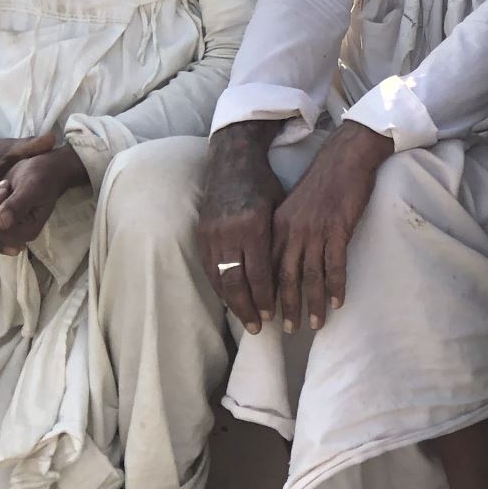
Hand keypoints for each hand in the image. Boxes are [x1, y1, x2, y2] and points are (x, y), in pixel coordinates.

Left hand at [0, 146, 87, 253]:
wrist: (43, 171)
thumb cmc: (42, 178)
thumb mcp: (32, 188)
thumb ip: (18, 205)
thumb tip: (2, 222)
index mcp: (26, 233)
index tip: (6, 189)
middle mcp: (12, 237)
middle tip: (4, 187)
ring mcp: (2, 231)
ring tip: (2, 188)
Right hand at [197, 122, 286, 335]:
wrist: (231, 161)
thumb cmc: (263, 184)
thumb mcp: (280, 208)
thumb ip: (279, 240)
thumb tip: (286, 275)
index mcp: (253, 226)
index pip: (259, 273)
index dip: (265, 297)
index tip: (273, 315)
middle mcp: (229, 233)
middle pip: (236, 282)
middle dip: (247, 308)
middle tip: (258, 327)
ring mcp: (211, 234)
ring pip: (219, 278)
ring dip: (232, 302)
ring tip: (244, 319)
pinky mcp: (201, 233)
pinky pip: (208, 268)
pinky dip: (219, 287)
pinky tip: (229, 299)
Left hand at [272, 121, 391, 331]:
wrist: (344, 160)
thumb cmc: (320, 184)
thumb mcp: (293, 207)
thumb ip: (285, 232)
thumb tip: (281, 260)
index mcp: (277, 226)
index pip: (266, 266)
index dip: (264, 294)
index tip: (264, 316)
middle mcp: (292, 231)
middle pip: (285, 277)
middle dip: (286, 306)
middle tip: (287, 330)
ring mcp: (315, 231)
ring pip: (310, 275)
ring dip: (312, 303)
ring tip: (314, 324)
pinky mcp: (337, 230)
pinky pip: (335, 265)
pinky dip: (336, 286)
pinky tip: (338, 303)